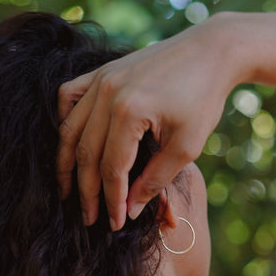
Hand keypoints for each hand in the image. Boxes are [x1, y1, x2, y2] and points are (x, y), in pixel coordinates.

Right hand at [56, 16, 234, 230]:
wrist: (211, 50)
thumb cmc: (204, 98)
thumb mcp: (187, 146)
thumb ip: (156, 180)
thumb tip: (130, 210)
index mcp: (130, 111)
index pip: (112, 169)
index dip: (112, 201)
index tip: (116, 224)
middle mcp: (108, 93)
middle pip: (86, 154)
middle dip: (87, 191)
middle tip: (88, 218)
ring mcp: (100, 79)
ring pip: (70, 130)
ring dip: (66, 164)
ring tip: (68, 191)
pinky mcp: (101, 71)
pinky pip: (68, 96)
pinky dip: (65, 120)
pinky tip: (70, 143)